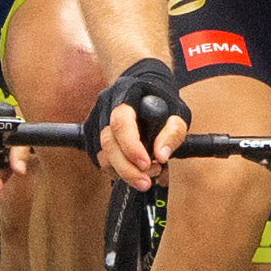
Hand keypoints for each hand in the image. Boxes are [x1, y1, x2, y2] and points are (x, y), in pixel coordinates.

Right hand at [88, 73, 187, 191]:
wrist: (145, 88)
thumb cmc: (161, 100)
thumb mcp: (177, 112)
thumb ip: (173, 132)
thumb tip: (161, 156)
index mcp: (125, 93)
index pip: (121, 122)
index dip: (131, 146)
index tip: (146, 164)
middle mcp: (106, 105)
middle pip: (108, 142)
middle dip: (127, 168)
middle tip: (146, 182)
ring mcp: (96, 120)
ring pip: (102, 154)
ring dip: (123, 171)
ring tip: (147, 175)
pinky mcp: (93, 135)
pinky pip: (101, 158)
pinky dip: (117, 169)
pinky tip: (134, 170)